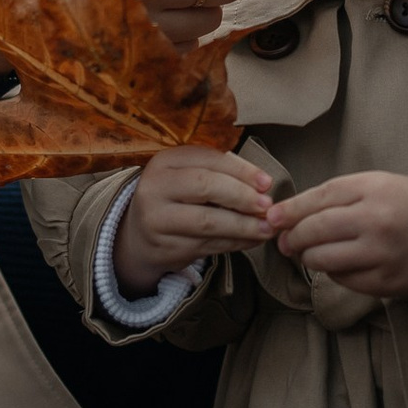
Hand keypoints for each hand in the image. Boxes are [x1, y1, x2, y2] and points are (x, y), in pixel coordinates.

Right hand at [114, 147, 274, 295]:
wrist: (139, 237)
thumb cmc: (175, 199)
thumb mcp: (188, 176)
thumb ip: (222, 173)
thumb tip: (263, 185)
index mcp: (164, 162)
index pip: (207, 159)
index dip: (241, 170)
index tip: (267, 183)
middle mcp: (155, 187)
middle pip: (205, 187)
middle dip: (242, 196)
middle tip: (268, 206)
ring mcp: (156, 220)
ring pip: (208, 222)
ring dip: (243, 226)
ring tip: (267, 228)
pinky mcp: (165, 248)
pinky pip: (207, 246)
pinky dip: (234, 243)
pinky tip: (251, 240)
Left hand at [265, 171, 407, 298]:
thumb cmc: (404, 205)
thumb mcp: (373, 186)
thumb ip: (332, 197)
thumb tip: (284, 218)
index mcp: (373, 190)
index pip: (318, 199)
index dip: (289, 211)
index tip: (272, 218)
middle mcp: (377, 222)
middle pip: (314, 231)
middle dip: (293, 238)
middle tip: (287, 241)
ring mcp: (382, 255)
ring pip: (322, 260)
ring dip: (308, 257)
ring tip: (311, 252)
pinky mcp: (386, 283)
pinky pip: (342, 279)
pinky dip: (333, 271)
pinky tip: (341, 262)